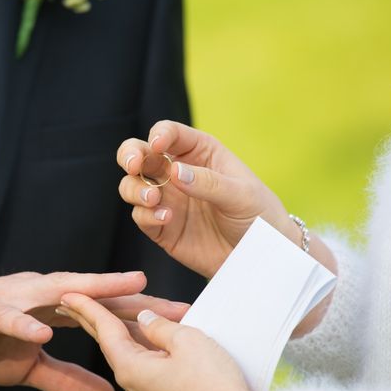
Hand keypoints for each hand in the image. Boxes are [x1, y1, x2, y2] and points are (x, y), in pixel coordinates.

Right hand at [0, 271, 187, 390]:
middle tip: (175, 306)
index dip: (142, 318)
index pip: (106, 312)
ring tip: (125, 290)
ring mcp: (15, 298)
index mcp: (56, 307)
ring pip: (58, 291)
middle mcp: (42, 294)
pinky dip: (24, 324)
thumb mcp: (30, 367)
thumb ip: (69, 379)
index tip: (180, 324)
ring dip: (92, 291)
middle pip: (96, 295)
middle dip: (136, 301)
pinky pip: (6, 317)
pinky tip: (43, 330)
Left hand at [57, 293, 260, 390]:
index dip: (88, 307)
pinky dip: (144, 353)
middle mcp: (135, 387)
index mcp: (132, 368)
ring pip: (133, 358)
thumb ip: (160, 327)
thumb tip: (144, 320)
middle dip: (92, 321)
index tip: (70, 293)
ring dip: (123, 335)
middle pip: (111, 344)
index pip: (104, 329)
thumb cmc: (215, 388)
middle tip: (73, 302)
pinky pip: (149, 372)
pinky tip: (151, 346)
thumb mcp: (187, 342)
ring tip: (111, 316)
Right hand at [117, 120, 293, 277]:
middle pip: (141, 154)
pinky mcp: (162, 227)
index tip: (157, 146)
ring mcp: (168, 199)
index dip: (159, 135)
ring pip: (132, 185)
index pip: (170, 134)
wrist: (259, 256)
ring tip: (153, 198)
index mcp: (200, 153)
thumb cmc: (258, 215)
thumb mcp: (242, 195)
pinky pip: (141, 216)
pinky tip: (165, 218)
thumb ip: (209, 183)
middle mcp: (178, 172)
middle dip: (130, 155)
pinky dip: (146, 215)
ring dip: (134, 188)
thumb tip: (174, 172)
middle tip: (133, 165)